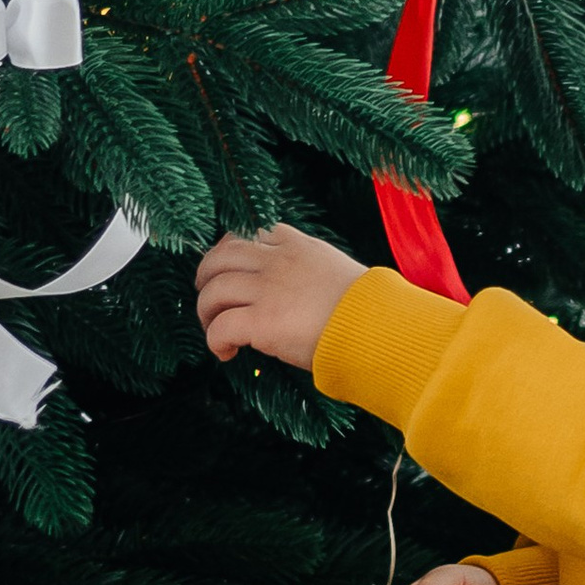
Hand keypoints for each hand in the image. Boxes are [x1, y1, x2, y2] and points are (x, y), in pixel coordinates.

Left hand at [195, 224, 367, 370]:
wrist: (379, 328)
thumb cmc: (368, 308)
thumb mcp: (336, 270)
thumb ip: (308, 270)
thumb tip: (293, 291)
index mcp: (297, 246)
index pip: (250, 232)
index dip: (229, 249)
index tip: (227, 267)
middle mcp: (278, 261)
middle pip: (221, 257)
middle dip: (205, 276)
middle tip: (208, 298)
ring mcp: (268, 290)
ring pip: (214, 291)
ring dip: (206, 311)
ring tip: (214, 328)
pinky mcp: (262, 321)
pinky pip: (221, 327)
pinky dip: (215, 340)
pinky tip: (226, 352)